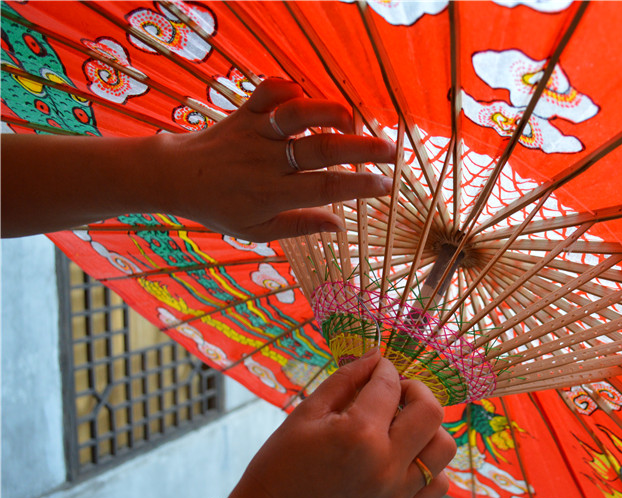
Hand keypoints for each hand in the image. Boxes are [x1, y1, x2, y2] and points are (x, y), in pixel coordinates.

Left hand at [155, 78, 394, 241]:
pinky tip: (304, 94)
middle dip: (361, 149)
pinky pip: (267, 92)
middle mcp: (267, 160)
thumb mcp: (256, 231)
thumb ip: (299, 226)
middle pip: (321, 150)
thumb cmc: (220, 207)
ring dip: (329, 112)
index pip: (325, 188)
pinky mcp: (245, 111)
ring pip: (297, 114)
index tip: (386, 185)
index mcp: (272, 193)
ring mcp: (256, 132)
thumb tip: (339, 226)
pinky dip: (287, 86)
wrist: (174, 177)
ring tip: (351, 122)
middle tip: (391, 151)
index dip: (360, 186)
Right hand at [226, 350, 456, 497]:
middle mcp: (385, 464)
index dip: (384, 368)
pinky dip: (430, 465)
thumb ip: (346, 379)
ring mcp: (396, 493)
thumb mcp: (307, 412)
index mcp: (358, 434)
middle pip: (431, 412)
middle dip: (416, 390)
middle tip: (396, 394)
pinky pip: (438, 483)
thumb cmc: (282, 462)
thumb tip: (377, 355)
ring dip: (428, 429)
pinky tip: (406, 457)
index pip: (390, 385)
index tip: (376, 369)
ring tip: (403, 427)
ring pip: (444, 447)